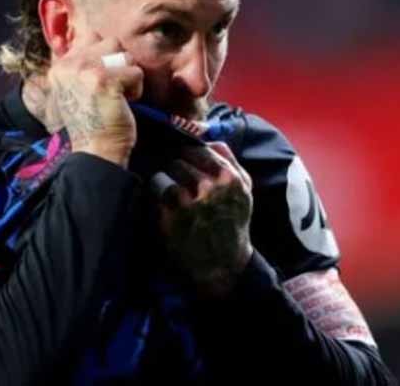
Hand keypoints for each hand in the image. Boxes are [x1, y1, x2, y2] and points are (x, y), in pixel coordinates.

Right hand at [47, 34, 143, 166]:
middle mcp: (69, 65)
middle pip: (111, 42)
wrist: (96, 151)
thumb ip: (84, 65)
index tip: (103, 82)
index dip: (104, 56)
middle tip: (111, 90)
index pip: (90, 37)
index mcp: (60, 67)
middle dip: (119, 64)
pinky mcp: (104, 80)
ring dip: (128, 77)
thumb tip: (101, 40)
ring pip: (125, 55)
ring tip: (117, 97)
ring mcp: (85, 71)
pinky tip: (123, 104)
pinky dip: (136, 90)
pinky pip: (136, 73)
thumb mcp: (77, 90)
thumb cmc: (93, 123)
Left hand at [155, 141, 253, 296]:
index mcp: (228, 177)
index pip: (196, 148)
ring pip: (163, 173)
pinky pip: (154, 191)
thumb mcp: (244, 188)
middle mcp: (207, 187)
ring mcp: (186, 202)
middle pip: (177, 160)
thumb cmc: (233, 221)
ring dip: (164, 180)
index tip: (185, 161)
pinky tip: (164, 204)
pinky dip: (156, 195)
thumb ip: (229, 159)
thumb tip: (208, 137)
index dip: (188, 154)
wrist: (223, 263)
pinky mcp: (168, 216)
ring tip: (170, 191)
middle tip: (177, 178)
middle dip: (175, 168)